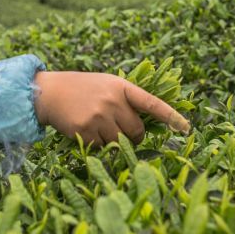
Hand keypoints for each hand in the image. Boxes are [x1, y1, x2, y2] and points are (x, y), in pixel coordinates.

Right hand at [33, 71, 189, 145]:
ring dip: (113, 141)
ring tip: (98, 127)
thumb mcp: (107, 85)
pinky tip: (86, 131)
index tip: (186, 128)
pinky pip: (101, 148)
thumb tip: (144, 128)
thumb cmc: (82, 89)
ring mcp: (98, 116)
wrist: (49, 92)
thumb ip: (126, 100)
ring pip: (119, 142)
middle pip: (137, 131)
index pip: (152, 103)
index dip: (170, 116)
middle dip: (133, 136)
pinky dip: (97, 145)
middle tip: (121, 131)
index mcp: (121, 87)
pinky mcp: (84, 130)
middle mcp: (112, 101)